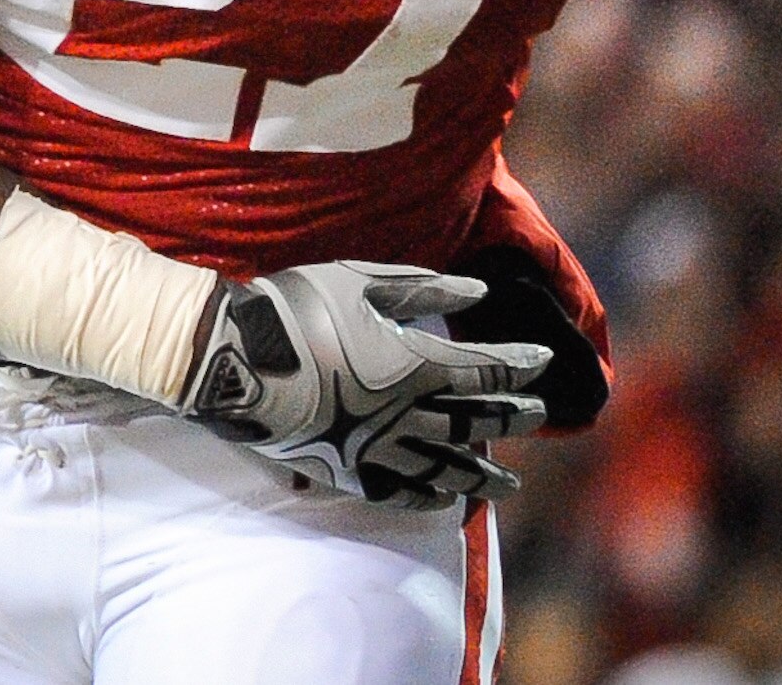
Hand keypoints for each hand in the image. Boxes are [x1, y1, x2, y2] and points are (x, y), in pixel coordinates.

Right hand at [182, 262, 549, 508]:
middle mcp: (410, 414)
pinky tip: (446, 501)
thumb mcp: (362, 280)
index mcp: (418, 365)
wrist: (238, 359)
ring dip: (482, 476)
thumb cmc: (299, 309)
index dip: (518, 366)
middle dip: (511, 418)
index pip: (486, 370)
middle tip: (539, 416)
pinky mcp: (348, 471)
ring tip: (508, 485)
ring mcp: (380, 448)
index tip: (542, 362)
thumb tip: (479, 292)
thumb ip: (424, 288)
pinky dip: (430, 498)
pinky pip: (401, 493)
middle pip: (475, 422)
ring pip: (446, 468)